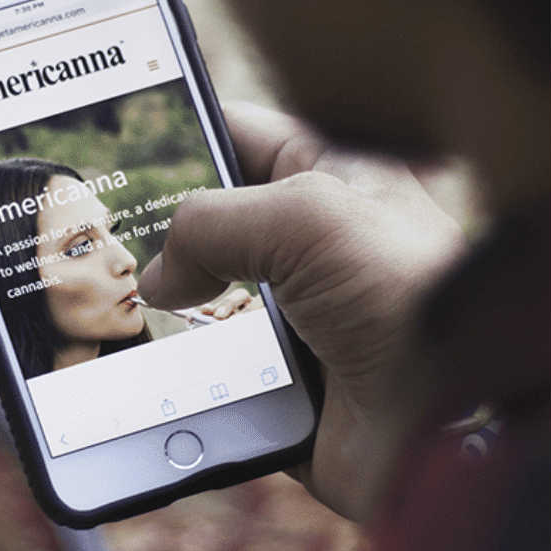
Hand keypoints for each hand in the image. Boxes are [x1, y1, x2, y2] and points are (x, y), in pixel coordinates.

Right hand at [138, 101, 465, 520]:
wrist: (447, 419)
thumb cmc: (406, 293)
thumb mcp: (303, 217)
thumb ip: (209, 222)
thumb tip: (160, 277)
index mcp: (323, 175)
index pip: (234, 133)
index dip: (180, 131)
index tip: (121, 140)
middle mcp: (303, 240)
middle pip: (207, 221)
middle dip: (158, 228)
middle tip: (104, 231)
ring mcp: (289, 310)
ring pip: (199, 294)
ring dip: (166, 303)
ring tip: (114, 297)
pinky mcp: (277, 376)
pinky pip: (209, 365)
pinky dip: (180, 366)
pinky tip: (145, 360)